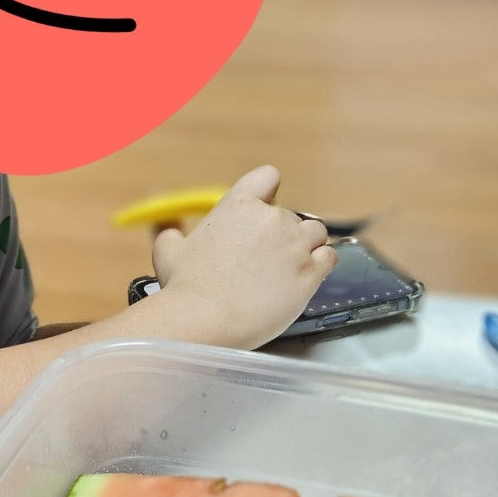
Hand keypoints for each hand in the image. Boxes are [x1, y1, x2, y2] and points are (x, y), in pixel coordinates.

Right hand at [151, 165, 336, 348]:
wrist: (204, 319)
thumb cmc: (185, 288)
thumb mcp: (169, 252)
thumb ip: (171, 234)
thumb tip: (169, 230)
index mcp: (238, 205)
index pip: (267, 177)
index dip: (270, 192)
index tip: (267, 209)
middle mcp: (271, 218)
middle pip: (292, 216)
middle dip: (283, 236)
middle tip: (267, 262)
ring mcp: (294, 244)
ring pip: (316, 233)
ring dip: (307, 247)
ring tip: (290, 270)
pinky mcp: (310, 271)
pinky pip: (329, 257)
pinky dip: (321, 265)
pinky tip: (307, 277)